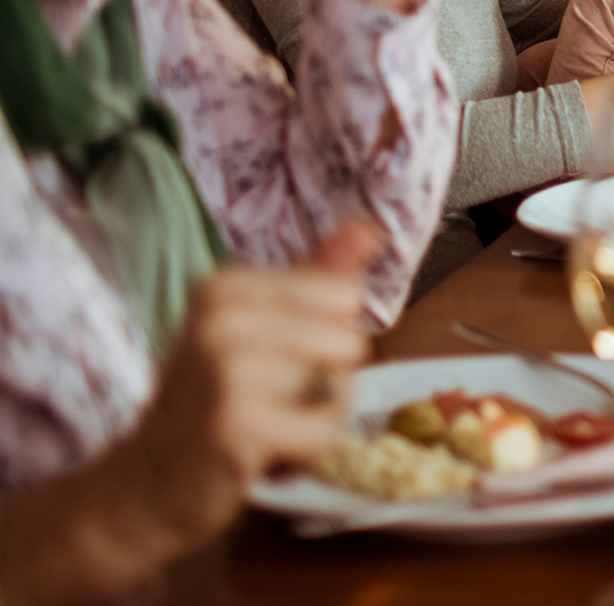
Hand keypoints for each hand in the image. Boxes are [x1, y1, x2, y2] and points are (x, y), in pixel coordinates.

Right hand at [115, 224, 378, 548]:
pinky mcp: (240, 426)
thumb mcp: (257, 328)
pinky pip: (325, 432)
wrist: (142, 487)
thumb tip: (372, 226)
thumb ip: (318, 277)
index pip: (344, 295)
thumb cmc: (212, 402)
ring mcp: (228, 371)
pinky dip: (305, 455)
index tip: (273, 361)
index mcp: (227, 286)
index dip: (326, 339)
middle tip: (267, 401)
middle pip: (350, 341)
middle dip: (325, 381)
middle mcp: (224, 319)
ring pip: (341, 388)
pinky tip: (261, 456)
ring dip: (315, 421)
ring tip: (265, 426)